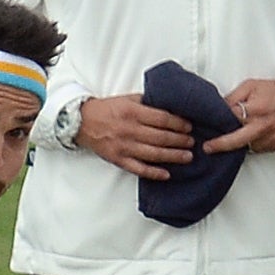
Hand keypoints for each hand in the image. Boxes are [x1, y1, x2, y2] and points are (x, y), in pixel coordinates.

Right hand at [76, 94, 196, 180]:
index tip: (189, 126)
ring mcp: (124, 147)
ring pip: (153, 154)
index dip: (178, 123)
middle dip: (180, 140)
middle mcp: (129, 130)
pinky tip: (167, 174)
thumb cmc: (107, 110)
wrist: (82, 122)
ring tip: (187, 157)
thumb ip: (147, 103)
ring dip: (173, 156)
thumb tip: (170, 106)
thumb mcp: (127, 99)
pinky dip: (153, 173)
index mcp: (132, 112)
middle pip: (161, 137)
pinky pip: (138, 168)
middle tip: (192, 142)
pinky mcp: (118, 159)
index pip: (162, 119)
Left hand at [203, 77, 274, 155]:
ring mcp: (269, 139)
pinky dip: (250, 143)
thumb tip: (219, 107)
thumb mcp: (252, 85)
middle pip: (235, 141)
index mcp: (255, 109)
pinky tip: (248, 135)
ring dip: (236, 143)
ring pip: (245, 146)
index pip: (230, 119)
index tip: (207, 125)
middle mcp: (262, 127)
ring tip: (229, 137)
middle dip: (219, 145)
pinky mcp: (274, 146)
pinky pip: (256, 148)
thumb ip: (234, 97)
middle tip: (207, 147)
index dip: (217, 122)